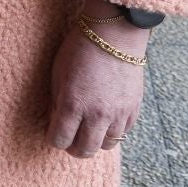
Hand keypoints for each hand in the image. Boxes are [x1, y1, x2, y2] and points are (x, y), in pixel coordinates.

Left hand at [46, 7, 147, 157]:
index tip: (53, 133)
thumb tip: (56, 120)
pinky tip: (105, 120)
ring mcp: (118, 114)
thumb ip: (57, 102)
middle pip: (85, 151)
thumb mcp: (58, 74)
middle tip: (70, 140)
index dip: (54, 139)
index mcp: (73, 105)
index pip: (60, 140)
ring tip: (89, 130)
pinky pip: (123, 133)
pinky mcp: (133, 109)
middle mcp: (97, 114)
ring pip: (106, 145)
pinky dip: (113, 131)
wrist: (113, 35)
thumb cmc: (79, 50)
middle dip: (74, 148)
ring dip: (95, 141)